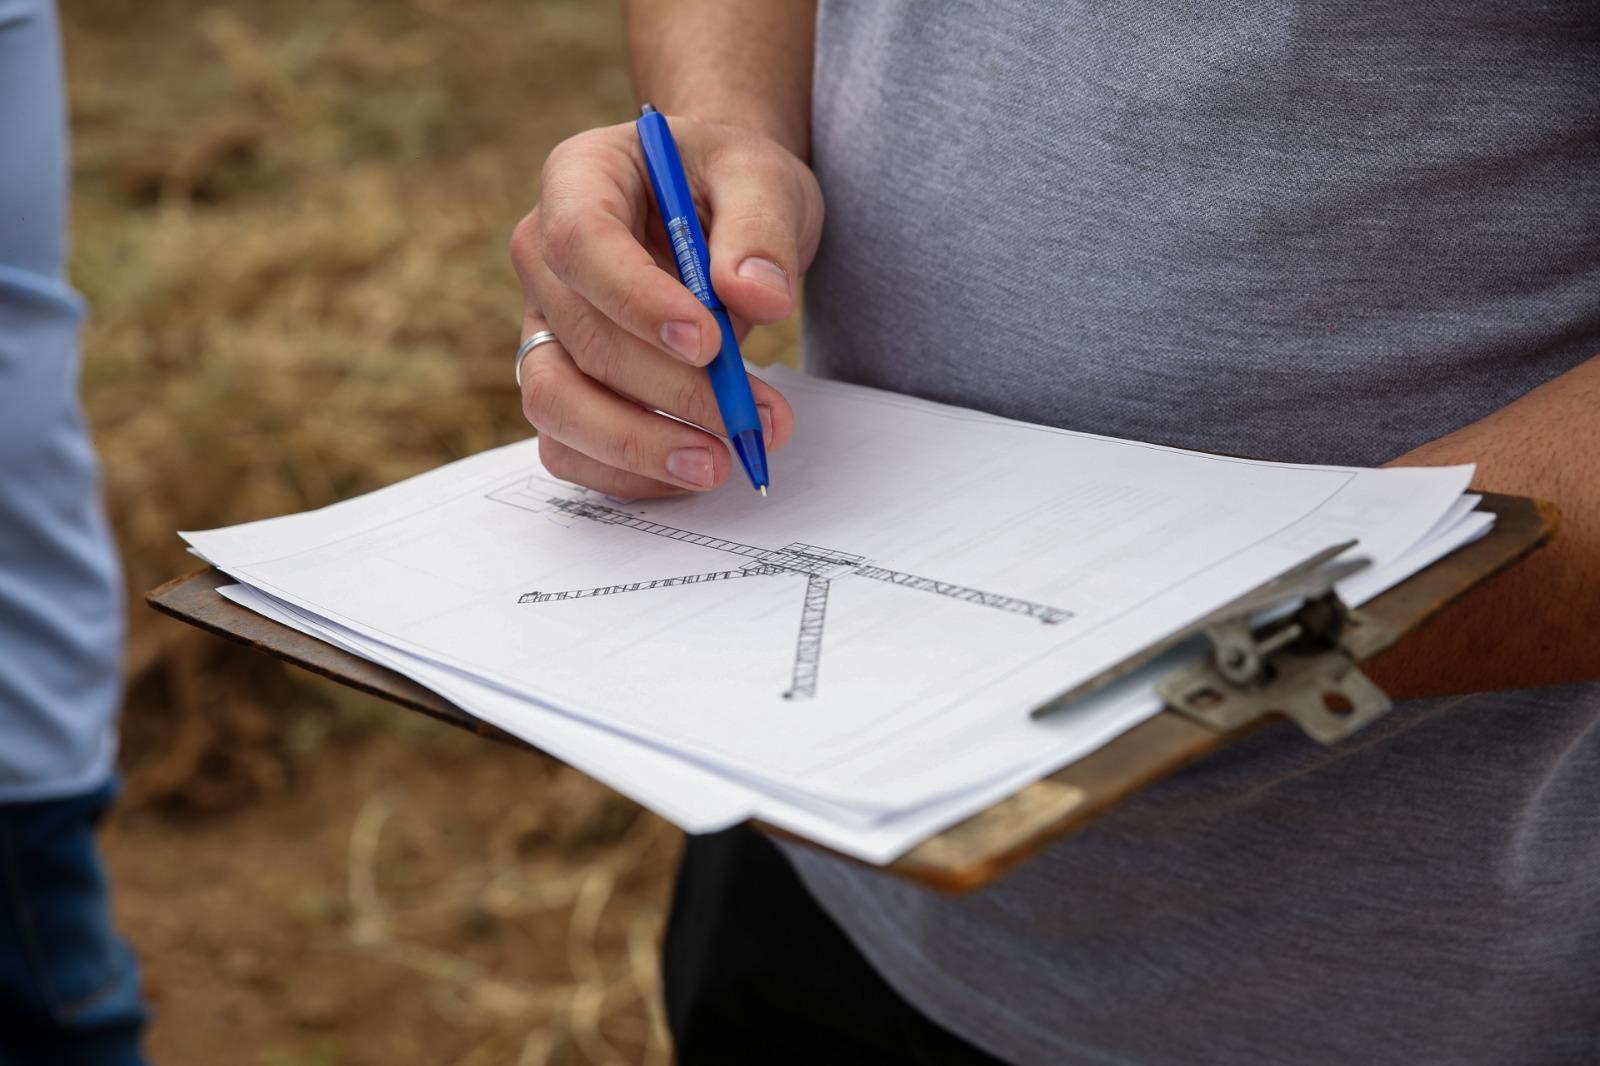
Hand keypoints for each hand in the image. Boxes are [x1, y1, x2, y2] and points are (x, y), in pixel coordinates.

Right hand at [510, 116, 822, 495]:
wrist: (719, 212)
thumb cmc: (730, 184)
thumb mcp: (764, 179)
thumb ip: (762, 229)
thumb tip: (760, 297)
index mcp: (579, 179)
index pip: (580, 242)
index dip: (637, 300)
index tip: (709, 343)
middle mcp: (544, 257)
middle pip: (579, 337)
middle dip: (670, 390)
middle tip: (753, 417)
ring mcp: (545, 325)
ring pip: (555, 401)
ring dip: (637, 445)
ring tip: (720, 463)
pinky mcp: (562, 382)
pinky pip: (569, 444)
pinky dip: (626, 471)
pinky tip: (691, 470)